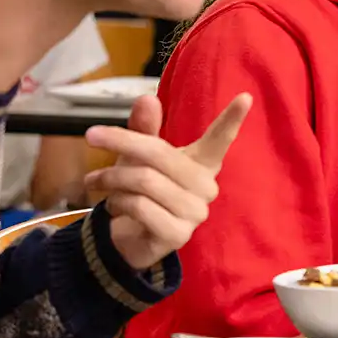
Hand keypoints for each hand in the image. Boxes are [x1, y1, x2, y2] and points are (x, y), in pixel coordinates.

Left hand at [83, 92, 251, 270]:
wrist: (130, 239)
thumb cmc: (140, 191)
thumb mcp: (138, 157)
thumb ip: (144, 130)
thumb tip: (147, 99)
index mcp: (202, 163)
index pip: (220, 140)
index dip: (232, 120)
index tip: (245, 97)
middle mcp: (205, 187)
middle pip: (160, 154)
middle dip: (121, 142)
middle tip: (91, 135)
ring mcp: (194, 213)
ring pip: (144, 180)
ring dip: (111, 178)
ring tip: (97, 181)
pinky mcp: (177, 235)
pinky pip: (140, 207)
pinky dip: (117, 202)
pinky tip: (113, 206)